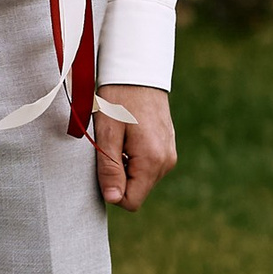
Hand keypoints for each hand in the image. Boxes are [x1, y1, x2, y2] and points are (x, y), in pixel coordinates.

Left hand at [93, 87, 175, 209]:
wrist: (138, 72)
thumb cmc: (119, 99)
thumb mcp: (107, 132)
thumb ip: (110, 168)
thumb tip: (113, 199)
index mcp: (153, 161)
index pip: (131, 201)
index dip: (112, 189)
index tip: (103, 164)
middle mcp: (166, 162)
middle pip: (137, 191)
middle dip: (118, 177)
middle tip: (109, 147)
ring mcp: (169, 155)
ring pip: (141, 179)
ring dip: (125, 167)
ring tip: (118, 139)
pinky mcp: (167, 148)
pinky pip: (147, 166)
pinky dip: (133, 158)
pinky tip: (127, 136)